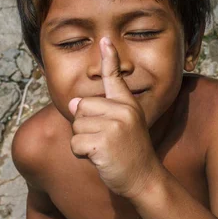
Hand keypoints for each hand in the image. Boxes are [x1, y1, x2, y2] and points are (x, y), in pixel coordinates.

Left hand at [68, 37, 162, 197]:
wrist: (144, 178)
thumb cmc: (130, 153)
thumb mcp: (123, 127)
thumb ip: (100, 112)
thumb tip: (73, 102)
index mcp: (127, 105)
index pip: (115, 78)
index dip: (109, 58)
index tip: (105, 40)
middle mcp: (123, 111)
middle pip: (82, 106)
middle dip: (84, 126)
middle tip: (104, 141)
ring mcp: (114, 126)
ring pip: (77, 125)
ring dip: (82, 142)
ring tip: (103, 150)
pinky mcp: (103, 142)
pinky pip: (76, 143)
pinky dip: (81, 154)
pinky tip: (98, 159)